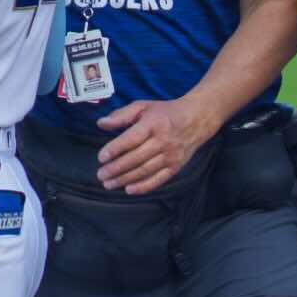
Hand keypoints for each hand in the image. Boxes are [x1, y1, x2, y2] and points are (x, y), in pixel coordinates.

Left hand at [94, 96, 214, 194]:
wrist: (196, 119)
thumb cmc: (164, 113)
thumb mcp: (143, 107)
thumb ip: (121, 115)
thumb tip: (100, 123)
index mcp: (153, 124)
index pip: (132, 139)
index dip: (115, 149)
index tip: (101, 157)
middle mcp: (163, 141)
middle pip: (136, 158)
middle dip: (116, 168)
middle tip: (101, 175)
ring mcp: (170, 155)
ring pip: (145, 170)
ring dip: (125, 179)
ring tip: (108, 184)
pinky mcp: (176, 166)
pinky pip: (158, 179)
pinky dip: (144, 186)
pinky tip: (129, 190)